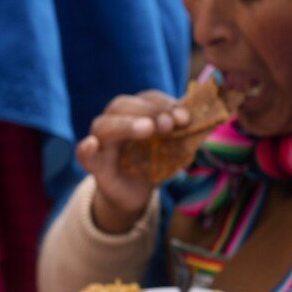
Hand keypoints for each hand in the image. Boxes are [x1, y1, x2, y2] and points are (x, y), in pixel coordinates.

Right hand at [76, 91, 190, 233]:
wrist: (137, 193)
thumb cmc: (155, 162)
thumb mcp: (173, 144)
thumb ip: (184, 130)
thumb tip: (208, 116)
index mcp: (135, 112)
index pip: (147, 98)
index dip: (165, 103)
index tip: (184, 116)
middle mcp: (115, 122)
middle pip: (122, 105)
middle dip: (149, 111)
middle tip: (168, 125)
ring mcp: (102, 142)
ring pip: (104, 124)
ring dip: (127, 124)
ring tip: (147, 129)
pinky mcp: (95, 165)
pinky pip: (83, 154)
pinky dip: (86, 148)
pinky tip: (92, 144)